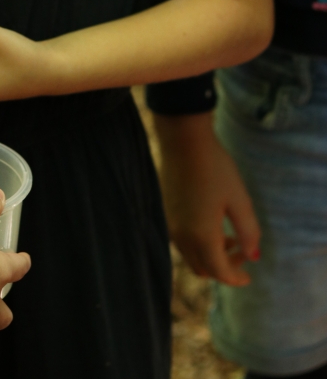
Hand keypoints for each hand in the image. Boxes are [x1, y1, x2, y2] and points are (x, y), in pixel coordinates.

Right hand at [154, 112, 259, 285]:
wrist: (184, 141)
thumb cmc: (216, 168)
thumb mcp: (239, 200)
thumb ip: (248, 232)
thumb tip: (254, 256)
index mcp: (202, 236)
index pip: (219, 272)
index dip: (236, 278)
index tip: (249, 275)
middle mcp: (183, 235)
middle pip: (202, 269)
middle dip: (224, 268)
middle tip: (241, 251)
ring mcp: (172, 224)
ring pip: (191, 256)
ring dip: (211, 255)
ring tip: (230, 236)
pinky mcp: (167, 212)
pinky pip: (183, 242)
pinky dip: (199, 244)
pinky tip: (212, 223)